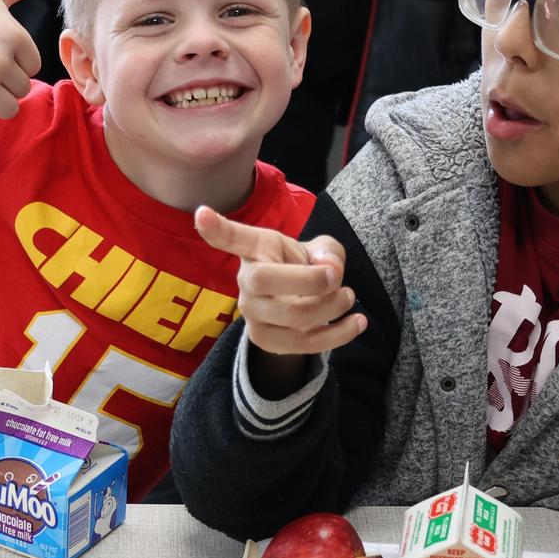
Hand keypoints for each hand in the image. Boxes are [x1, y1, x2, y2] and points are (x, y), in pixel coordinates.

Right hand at [194, 207, 366, 356]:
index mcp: (256, 249)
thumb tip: (328, 266)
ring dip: (331, 307)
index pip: (232, 237)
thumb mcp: (320, 250)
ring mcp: (252, 314)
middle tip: (337, 276)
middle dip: (312, 280)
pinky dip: (339, 335)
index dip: (216, 228)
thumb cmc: (305, 267)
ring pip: (293, 317)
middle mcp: (246, 281)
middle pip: (266, 281)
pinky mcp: (266, 341)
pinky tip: (357, 323)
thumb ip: (329, 251)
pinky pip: (304, 344)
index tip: (201, 213)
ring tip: (347, 296)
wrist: (297, 303)